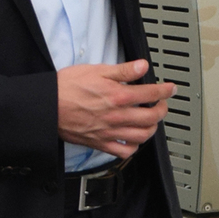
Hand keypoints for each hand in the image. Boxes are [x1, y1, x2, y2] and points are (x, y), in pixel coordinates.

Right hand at [57, 59, 174, 156]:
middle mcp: (117, 116)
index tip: (170, 88)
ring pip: (142, 136)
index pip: (151, 93)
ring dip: (152, 128)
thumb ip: (122, 70)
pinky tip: (134, 139)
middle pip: (151, 117)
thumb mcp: (96, 70)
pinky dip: (133, 147)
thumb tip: (142, 66)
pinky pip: (124, 151)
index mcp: (118, 96)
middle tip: (162, 104)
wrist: (47, 106)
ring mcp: (110, 132)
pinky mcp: (100, 143)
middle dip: (162, 109)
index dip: (165, 90)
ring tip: (151, 121)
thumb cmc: (66, 87)